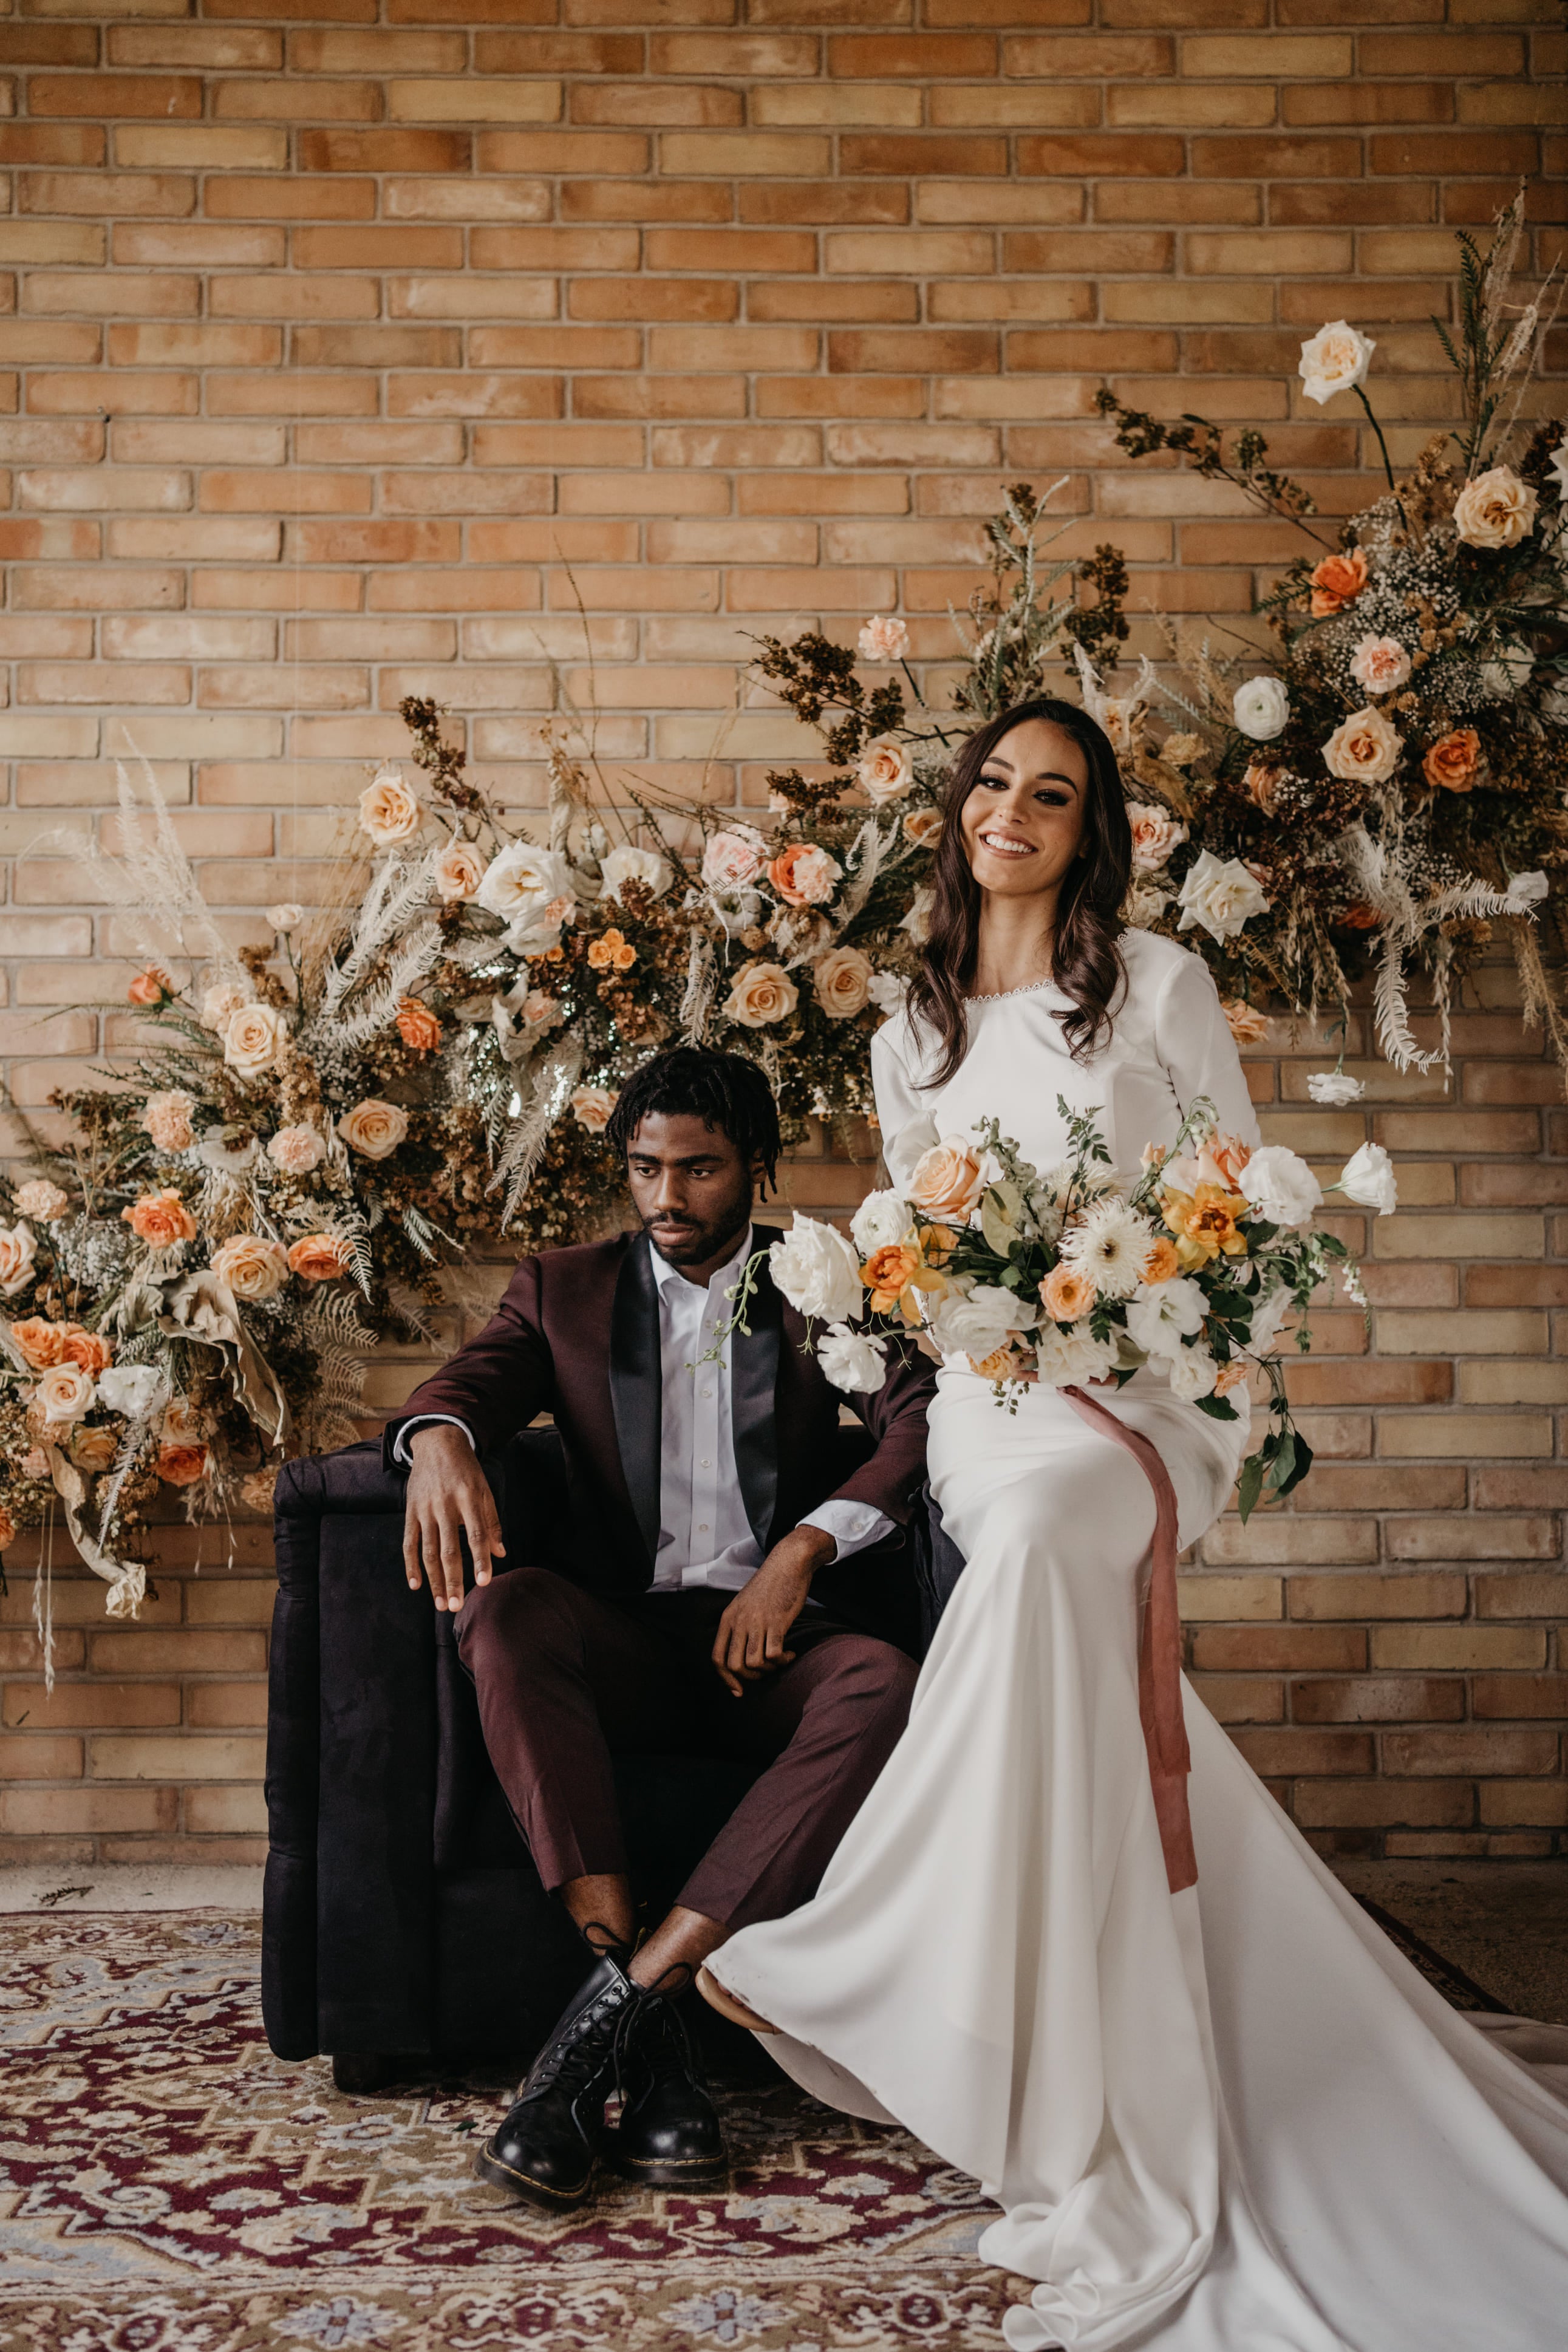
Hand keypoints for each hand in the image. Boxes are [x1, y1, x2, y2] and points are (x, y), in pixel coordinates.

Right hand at [403, 1425, 504, 1612]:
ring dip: (434, 1580)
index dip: (480, 1560)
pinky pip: (409, 1543)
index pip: (475, 1534)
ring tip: (441, 1603)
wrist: (437, 1443)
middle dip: (453, 1580)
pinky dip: (411, 1565)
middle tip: (457, 1606)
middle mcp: (445, 1505)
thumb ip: (492, 1522)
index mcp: (468, 1498)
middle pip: (449, 1549)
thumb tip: (501, 1553)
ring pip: (429, 1551)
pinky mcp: (410, 1512)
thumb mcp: (484, 1490)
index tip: (483, 1583)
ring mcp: (425, 1510)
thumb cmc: (466, 1470)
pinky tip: (416, 1585)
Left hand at [711, 1525, 834, 1697]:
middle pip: (735, 1666)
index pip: (717, 1659)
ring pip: (754, 1663)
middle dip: (751, 1677)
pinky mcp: (777, 1621)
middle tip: (766, 1671)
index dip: (726, 1680)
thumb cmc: (769, 1586)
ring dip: (769, 1670)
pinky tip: (791, 1653)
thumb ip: (739, 1626)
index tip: (739, 1691)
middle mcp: (739, 1622)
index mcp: (728, 1619)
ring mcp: (757, 1622)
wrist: (788, 1563)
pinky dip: (783, 1660)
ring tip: (780, 1660)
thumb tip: (741, 1656)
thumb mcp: (744, 1604)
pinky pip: (774, 1655)